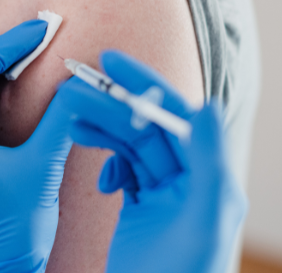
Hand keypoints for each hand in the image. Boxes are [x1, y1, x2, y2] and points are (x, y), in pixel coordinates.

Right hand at [58, 50, 247, 272]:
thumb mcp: (202, 220)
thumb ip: (207, 163)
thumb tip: (207, 106)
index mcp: (209, 178)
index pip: (176, 117)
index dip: (144, 85)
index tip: (111, 61)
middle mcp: (190, 181)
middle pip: (148, 128)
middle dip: (113, 105)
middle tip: (77, 86)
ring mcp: (164, 196)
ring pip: (131, 148)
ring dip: (103, 132)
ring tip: (72, 123)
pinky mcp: (141, 210)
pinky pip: (123, 173)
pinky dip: (107, 166)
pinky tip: (100, 180)